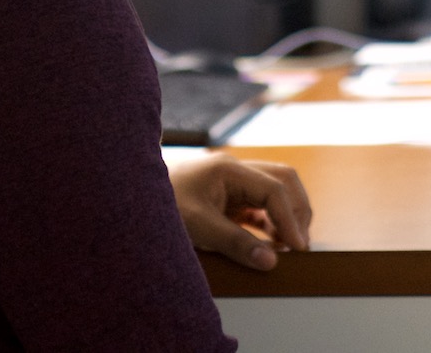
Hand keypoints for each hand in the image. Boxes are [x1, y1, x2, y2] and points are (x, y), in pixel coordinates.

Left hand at [168, 154, 311, 271]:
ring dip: (286, 216)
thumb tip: (270, 261)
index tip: (297, 248)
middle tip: (300, 245)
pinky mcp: (227, 198)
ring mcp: (232, 183)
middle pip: (283, 180)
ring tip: (289, 248)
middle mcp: (235, 171)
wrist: (130, 198)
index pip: (274, 188)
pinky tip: (272, 245)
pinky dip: (271, 223)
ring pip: (275, 192)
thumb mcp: (196, 226)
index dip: (290, 218)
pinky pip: (260, 206)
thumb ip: (234, 243)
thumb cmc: (160, 206)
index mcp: (229, 169)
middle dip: (297, 210)